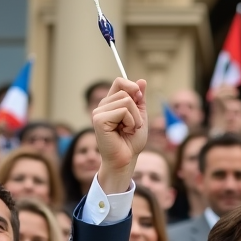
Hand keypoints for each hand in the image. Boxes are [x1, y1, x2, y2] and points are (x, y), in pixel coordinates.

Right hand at [92, 78, 148, 194]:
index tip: (139, 98)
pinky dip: (130, 122)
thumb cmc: (131, 142)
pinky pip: (123, 111)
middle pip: (126, 92)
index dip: (132, 87)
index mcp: (110, 103)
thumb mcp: (140, 116)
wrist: (126, 160)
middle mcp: (102, 106)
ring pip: (126, 101)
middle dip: (136, 111)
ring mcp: (98, 112)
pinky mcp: (99, 119)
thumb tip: (141, 81)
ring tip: (127, 130)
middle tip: (131, 126)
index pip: (119, 82)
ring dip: (134, 118)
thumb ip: (139, 99)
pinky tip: (123, 132)